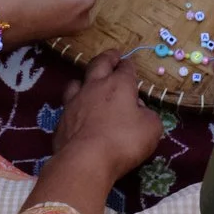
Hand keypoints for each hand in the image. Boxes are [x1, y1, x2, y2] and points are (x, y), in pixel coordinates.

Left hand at [50, 55, 164, 176]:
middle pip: (99, 64)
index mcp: (118, 85)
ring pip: (77, 81)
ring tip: (89, 82)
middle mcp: (94, 87)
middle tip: (113, 55)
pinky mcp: (62, 119)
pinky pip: (68, 106)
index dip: (129, 66)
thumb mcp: (151, 128)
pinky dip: (75, 106)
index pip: (125, 68)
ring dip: (84, 79)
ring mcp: (74, 102)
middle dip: (108, 58)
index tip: (130, 64)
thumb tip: (139, 109)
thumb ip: (148, 115)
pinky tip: (77, 113)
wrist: (85, 159)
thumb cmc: (124, 140)